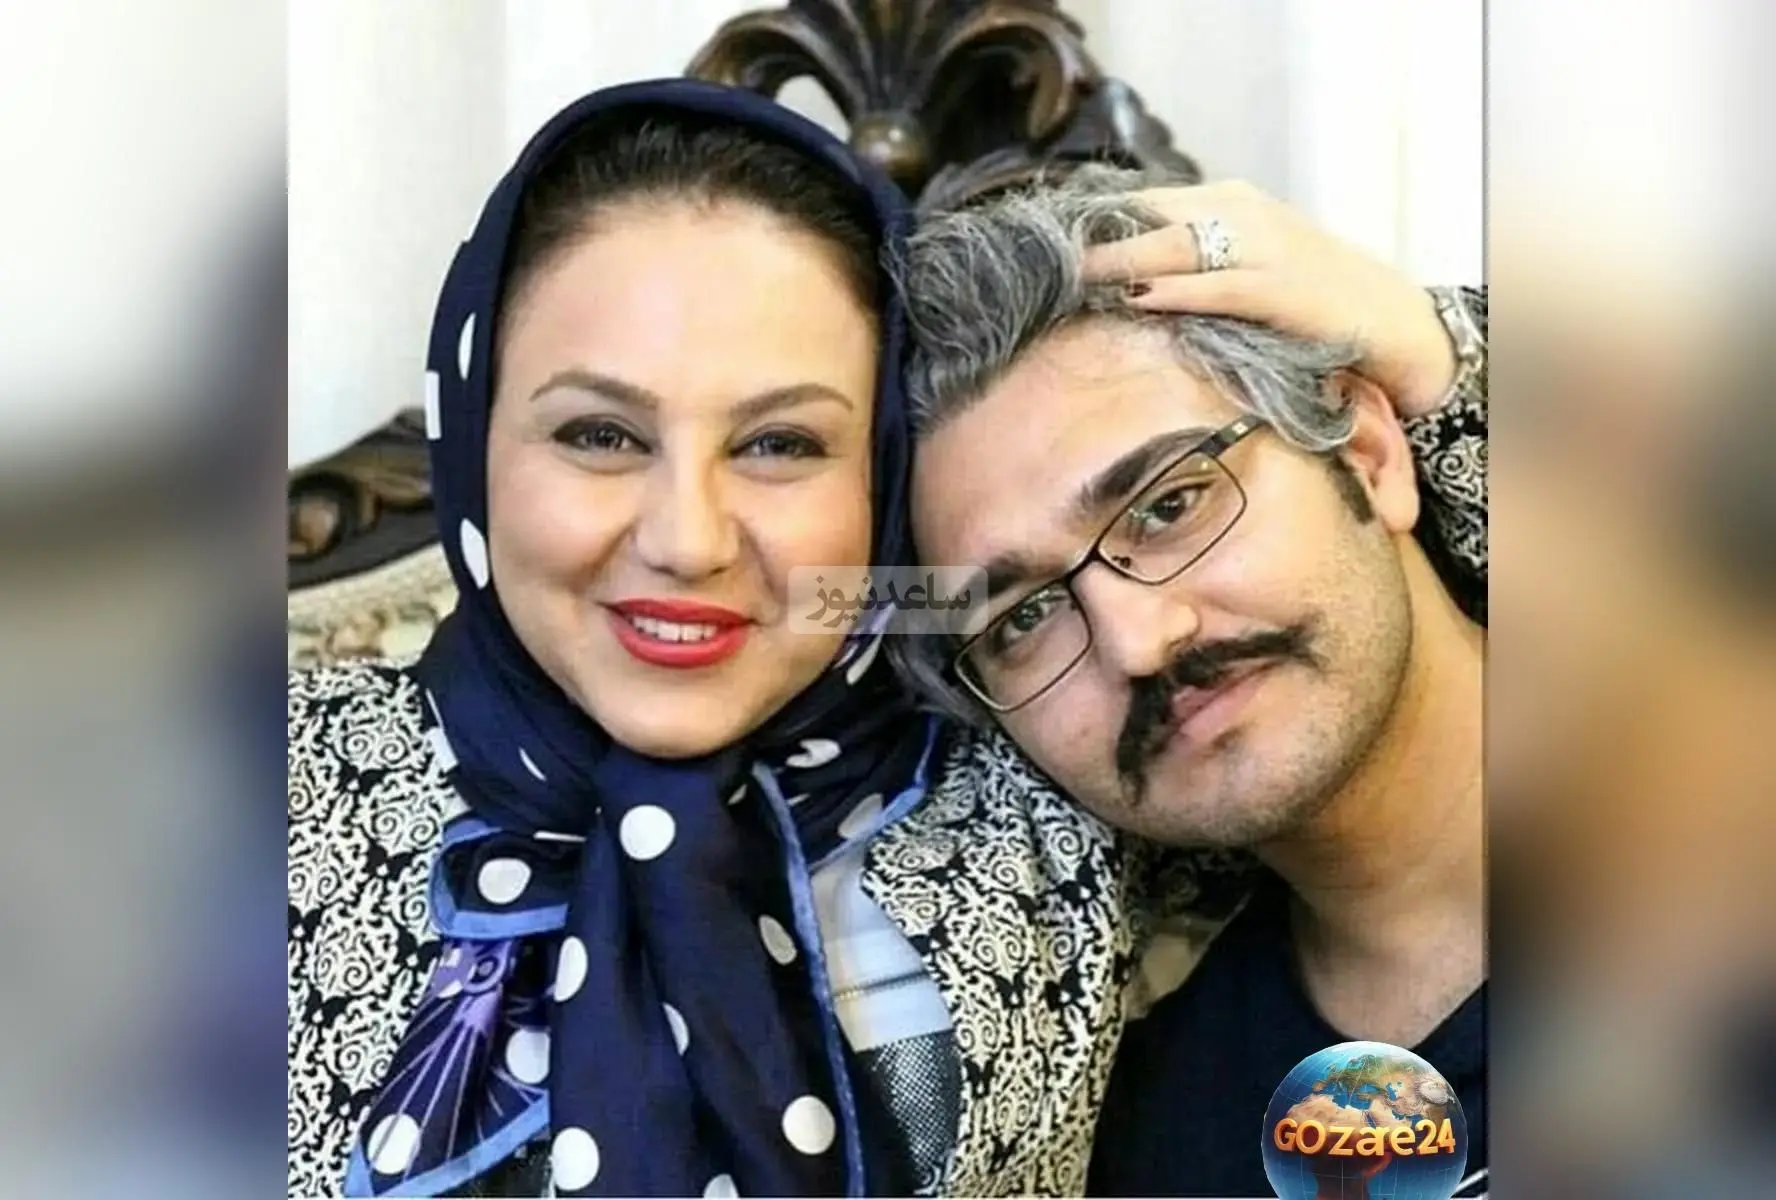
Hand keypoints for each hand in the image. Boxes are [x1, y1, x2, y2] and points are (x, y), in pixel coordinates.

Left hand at [1081, 182, 1457, 418]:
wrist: (1387, 317)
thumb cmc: (1307, 295)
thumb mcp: (1245, 260)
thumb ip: (1192, 257)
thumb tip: (1122, 272)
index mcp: (1229, 201)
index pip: (1150, 202)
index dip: (1101, 222)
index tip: (1052, 242)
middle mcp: (1243, 214)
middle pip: (1153, 220)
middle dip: (1099, 239)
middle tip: (1047, 259)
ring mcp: (1263, 249)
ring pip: (1178, 247)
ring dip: (1123, 259)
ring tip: (1075, 276)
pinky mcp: (1280, 289)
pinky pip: (1218, 287)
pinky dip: (1177, 290)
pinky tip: (1140, 296)